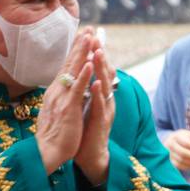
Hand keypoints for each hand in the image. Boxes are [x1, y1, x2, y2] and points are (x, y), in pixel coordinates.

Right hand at [33, 31, 97, 173]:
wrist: (45, 153)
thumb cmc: (52, 136)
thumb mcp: (55, 112)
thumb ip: (59, 99)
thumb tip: (61, 90)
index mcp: (55, 92)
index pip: (66, 67)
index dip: (74, 51)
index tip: (82, 37)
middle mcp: (57, 91)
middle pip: (69, 63)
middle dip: (80, 45)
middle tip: (88, 28)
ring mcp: (62, 98)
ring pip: (73, 71)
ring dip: (82, 53)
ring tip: (90, 37)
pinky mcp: (68, 108)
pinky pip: (77, 89)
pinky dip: (83, 75)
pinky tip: (88, 63)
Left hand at [75, 40, 115, 185]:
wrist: (90, 155)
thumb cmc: (86, 129)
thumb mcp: (85, 104)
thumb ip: (86, 88)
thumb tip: (83, 71)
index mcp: (100, 94)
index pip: (98, 69)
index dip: (95, 53)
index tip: (90, 35)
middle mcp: (105, 99)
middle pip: (104, 72)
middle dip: (100, 54)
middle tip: (95, 37)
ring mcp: (105, 110)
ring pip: (105, 85)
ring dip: (102, 69)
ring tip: (99, 53)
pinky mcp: (101, 122)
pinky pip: (100, 106)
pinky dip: (99, 94)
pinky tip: (97, 83)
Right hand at [164, 129, 189, 171]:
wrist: (174, 143)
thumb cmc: (185, 138)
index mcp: (176, 137)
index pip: (187, 143)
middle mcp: (171, 145)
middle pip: (183, 153)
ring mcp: (169, 153)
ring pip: (181, 160)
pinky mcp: (170, 161)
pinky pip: (179, 165)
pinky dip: (188, 166)